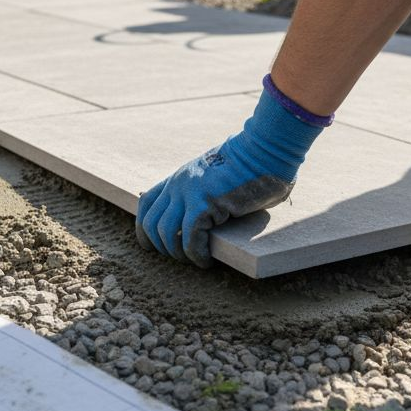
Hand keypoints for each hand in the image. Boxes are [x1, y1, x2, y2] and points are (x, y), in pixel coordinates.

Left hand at [136, 81, 325, 266]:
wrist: (265, 149)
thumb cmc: (255, 164)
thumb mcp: (220, 176)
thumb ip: (210, 192)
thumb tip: (221, 211)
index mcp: (180, 177)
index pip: (146, 204)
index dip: (145, 229)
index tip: (155, 246)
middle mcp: (179, 184)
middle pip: (150, 222)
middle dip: (160, 247)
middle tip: (181, 258)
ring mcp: (189, 192)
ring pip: (165, 233)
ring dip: (178, 254)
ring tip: (196, 260)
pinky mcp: (204, 203)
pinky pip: (190, 238)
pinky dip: (196, 255)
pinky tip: (207, 261)